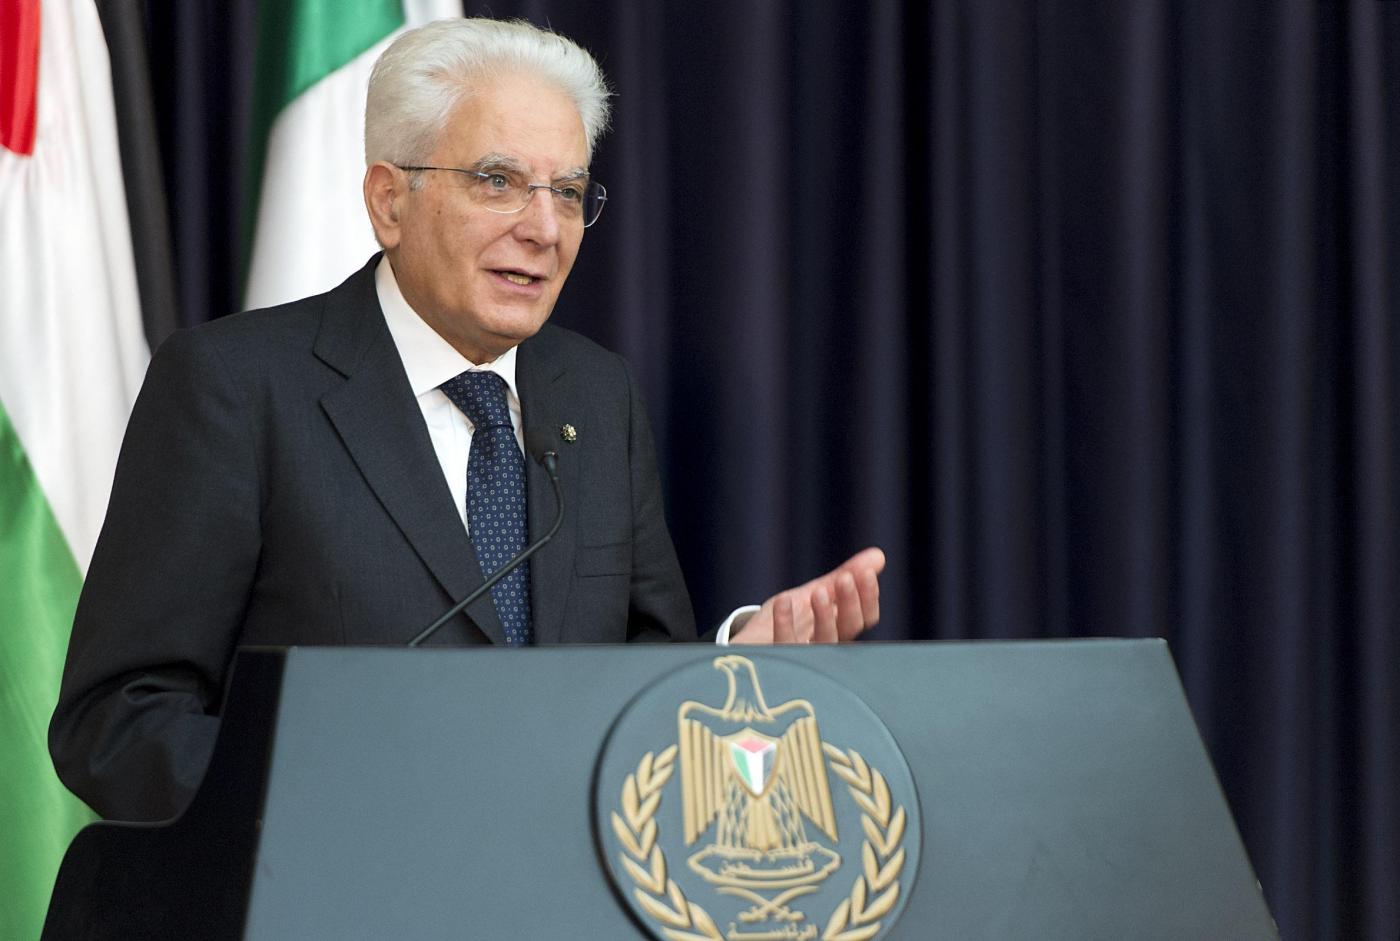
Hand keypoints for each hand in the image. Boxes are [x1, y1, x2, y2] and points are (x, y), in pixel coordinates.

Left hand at [730, 548, 884, 643]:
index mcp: (839, 629)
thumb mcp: (815, 593)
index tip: (866, 573)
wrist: (752, 644)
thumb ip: (843, 578)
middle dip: (850, 602)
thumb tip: (878, 555)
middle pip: (849, 628)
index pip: (864, 617)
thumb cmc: (788, 620)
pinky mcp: (778, 661)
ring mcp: (805, 656)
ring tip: (819, 592)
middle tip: (845, 579)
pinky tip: (783, 602)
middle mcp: (827, 646)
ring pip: (825, 642)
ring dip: (825, 616)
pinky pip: (786, 646)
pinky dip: (785, 623)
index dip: (868, 597)